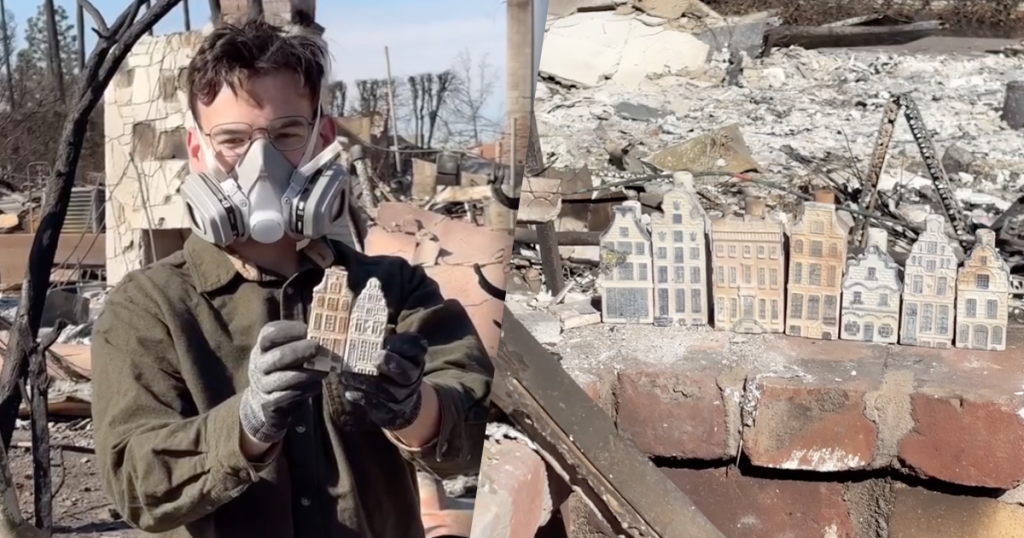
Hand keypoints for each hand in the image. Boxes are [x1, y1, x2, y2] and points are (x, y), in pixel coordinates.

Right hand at [239, 321, 326, 443]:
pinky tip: (316, 385)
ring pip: (285, 378)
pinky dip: (306, 390)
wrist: (267, 397)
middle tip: (318, 348)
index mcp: (263, 345)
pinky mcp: (270, 404)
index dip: (290, 331)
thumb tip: (326, 332)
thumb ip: (302, 339)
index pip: (271, 334)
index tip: (308, 330)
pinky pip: (290, 397)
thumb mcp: (288, 348)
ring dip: (308, 374)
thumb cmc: (285, 365)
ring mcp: (263, 385)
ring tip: (325, 370)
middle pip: (278, 356)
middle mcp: (259, 363)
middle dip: (300, 351)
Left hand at [340, 332, 426, 431]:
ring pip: (385, 389)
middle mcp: (413, 375)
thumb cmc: (391, 364)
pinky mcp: (391, 410)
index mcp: (415, 356)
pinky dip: (361, 397)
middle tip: (374, 357)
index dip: (403, 344)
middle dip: (390, 363)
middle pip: (405, 371)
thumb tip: (360, 320)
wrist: (401, 399)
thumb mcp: (393, 349)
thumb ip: (382, 336)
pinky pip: (376, 405)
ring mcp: (403, 395)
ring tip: (346, 374)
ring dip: (364, 381)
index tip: (387, 341)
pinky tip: (349, 392)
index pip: (416, 347)